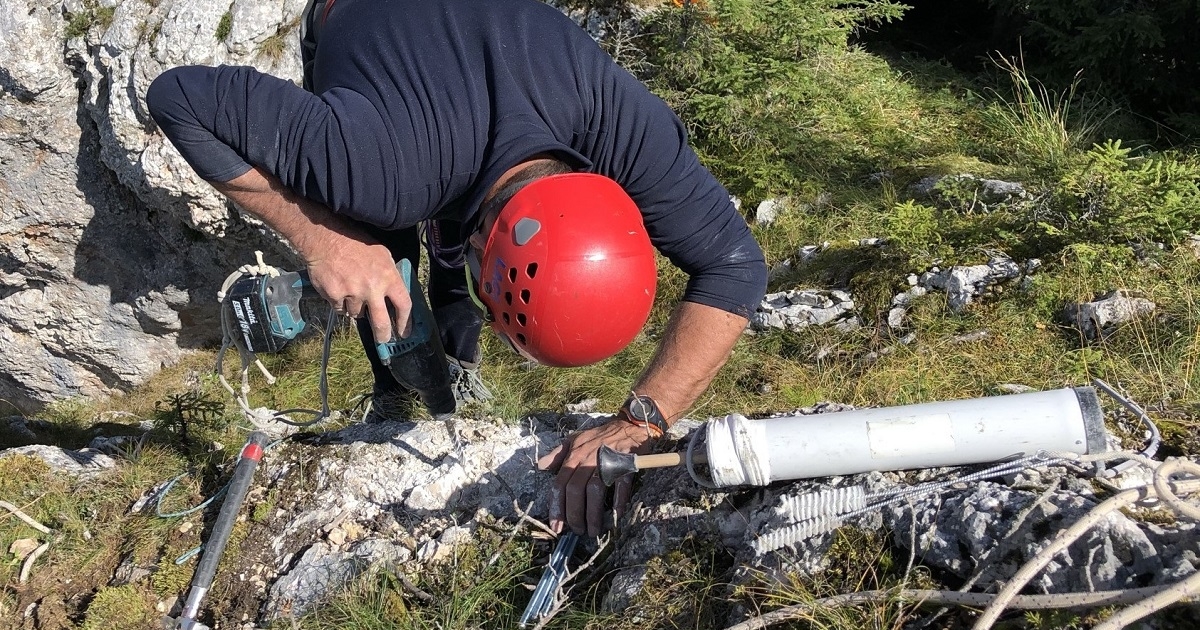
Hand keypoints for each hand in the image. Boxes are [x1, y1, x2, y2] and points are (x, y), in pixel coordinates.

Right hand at [304, 236, 412, 343]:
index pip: (404, 305)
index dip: (405, 322)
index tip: (404, 332)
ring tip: (351, 289)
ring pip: (357, 314)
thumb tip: (394, 293)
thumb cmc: (355, 243)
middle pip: (381, 322)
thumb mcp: (382, 254)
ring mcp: (353, 294)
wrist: (326, 239)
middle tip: (383, 339)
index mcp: (388, 276)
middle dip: (383, 335)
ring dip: (356, 307)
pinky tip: (339, 288)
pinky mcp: (335, 297)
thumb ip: (389, 274)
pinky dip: (340, 302)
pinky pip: (340, 309)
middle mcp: (372, 288)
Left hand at [537, 416, 655, 536]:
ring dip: (593, 514)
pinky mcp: (627, 463)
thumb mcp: (575, 440)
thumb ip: (557, 454)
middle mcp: (588, 459)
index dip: (557, 506)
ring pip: (595, 491)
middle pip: (575, 490)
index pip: (560, 484)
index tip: (556, 526)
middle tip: (577, 531)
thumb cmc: (600, 435)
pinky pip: (621, 485)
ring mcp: (607, 461)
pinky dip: (618, 501)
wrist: (629, 424)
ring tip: (593, 531)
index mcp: (574, 455)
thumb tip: (540, 466)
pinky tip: (616, 516)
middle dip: (574, 514)